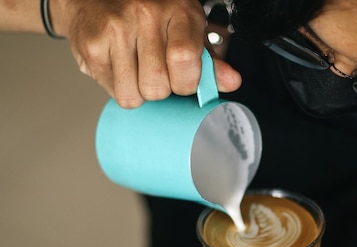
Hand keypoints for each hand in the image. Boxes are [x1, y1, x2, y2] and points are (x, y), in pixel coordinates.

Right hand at [52, 0, 240, 107]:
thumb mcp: (188, 32)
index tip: (182, 77)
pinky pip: (114, 92)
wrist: (94, 0)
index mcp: (180, 10)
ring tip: (135, 66)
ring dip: (137, 90)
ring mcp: (116, 28)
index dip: (185, 82)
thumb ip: (209, 61)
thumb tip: (232, 82)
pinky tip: (118, 63)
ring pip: (135, 95)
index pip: (185, 60)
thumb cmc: (149, 18)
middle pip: (159, 87)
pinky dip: (117, 86)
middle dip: (159, 88)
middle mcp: (146, 14)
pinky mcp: (92, 45)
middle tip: (154, 67)